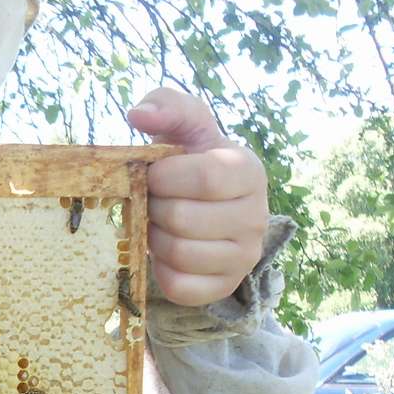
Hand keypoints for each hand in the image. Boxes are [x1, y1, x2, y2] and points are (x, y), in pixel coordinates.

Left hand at [126, 88, 266, 308]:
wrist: (209, 208)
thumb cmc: (191, 164)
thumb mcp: (186, 129)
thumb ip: (167, 106)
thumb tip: (138, 113)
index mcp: (249, 172)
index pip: (204, 177)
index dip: (165, 177)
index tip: (152, 174)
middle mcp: (256, 217)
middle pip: (184, 219)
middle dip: (154, 209)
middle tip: (152, 202)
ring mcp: (244, 256)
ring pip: (180, 254)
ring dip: (155, 238)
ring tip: (157, 224)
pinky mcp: (224, 286)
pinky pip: (181, 287)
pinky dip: (161, 270)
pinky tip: (164, 253)